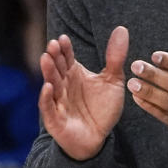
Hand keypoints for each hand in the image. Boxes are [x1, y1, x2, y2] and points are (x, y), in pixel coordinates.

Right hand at [38, 27, 128, 160]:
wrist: (98, 138)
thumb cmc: (102, 108)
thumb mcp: (113, 80)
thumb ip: (115, 57)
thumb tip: (122, 29)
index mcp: (74, 74)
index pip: (67, 58)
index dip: (65, 49)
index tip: (63, 38)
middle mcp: (64, 85)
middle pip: (57, 68)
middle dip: (54, 57)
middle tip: (53, 44)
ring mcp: (58, 102)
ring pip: (51, 84)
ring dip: (48, 72)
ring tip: (46, 58)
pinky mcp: (56, 119)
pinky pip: (49, 107)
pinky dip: (47, 98)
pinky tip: (48, 87)